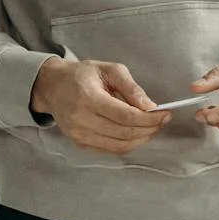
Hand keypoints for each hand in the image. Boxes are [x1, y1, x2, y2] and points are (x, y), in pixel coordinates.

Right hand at [29, 57, 169, 154]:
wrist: (53, 87)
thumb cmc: (81, 75)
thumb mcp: (108, 70)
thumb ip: (131, 87)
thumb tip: (150, 106)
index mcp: (88, 98)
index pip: (126, 116)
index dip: (149, 119)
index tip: (165, 114)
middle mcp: (81, 120)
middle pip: (124, 133)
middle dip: (149, 129)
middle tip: (162, 120)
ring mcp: (79, 135)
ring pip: (120, 146)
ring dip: (141, 139)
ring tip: (151, 127)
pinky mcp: (80, 143)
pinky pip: (111, 150)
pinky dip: (128, 144)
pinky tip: (136, 133)